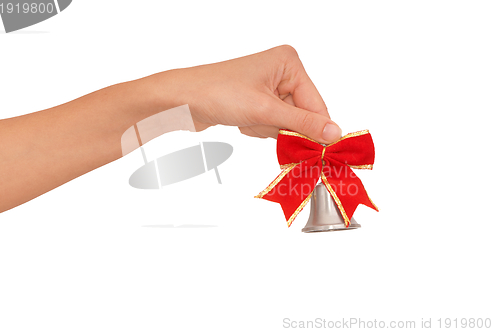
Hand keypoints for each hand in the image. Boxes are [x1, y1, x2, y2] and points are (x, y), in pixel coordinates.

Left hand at [161, 45, 341, 142]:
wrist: (181, 101)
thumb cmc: (218, 93)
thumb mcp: (265, 110)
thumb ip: (302, 123)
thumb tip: (334, 133)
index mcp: (288, 63)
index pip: (316, 103)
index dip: (316, 129)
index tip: (321, 153)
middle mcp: (281, 72)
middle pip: (300, 115)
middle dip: (281, 127)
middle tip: (263, 127)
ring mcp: (268, 88)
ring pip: (284, 124)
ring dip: (266, 128)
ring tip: (245, 118)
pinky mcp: (257, 102)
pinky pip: (270, 125)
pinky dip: (257, 128)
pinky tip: (240, 120)